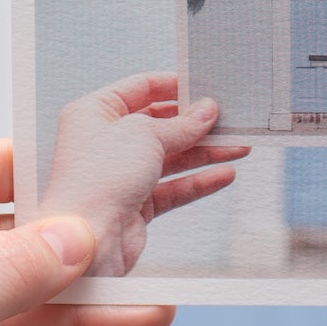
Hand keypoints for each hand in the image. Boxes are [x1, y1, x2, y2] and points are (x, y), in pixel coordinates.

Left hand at [41, 73, 249, 274]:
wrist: (90, 240)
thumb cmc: (97, 181)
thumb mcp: (145, 135)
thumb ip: (180, 124)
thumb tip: (205, 111)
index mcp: (95, 113)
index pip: (140, 88)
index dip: (173, 85)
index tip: (203, 87)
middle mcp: (105, 142)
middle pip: (159, 124)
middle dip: (195, 124)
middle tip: (226, 119)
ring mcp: (121, 174)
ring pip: (171, 157)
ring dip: (204, 152)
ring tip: (237, 146)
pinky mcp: (135, 203)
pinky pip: (173, 187)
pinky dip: (199, 181)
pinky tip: (224, 174)